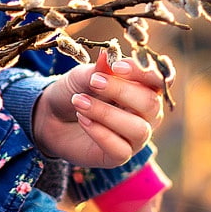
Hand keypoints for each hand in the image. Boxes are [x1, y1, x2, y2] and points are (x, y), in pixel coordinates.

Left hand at [30, 51, 164, 167]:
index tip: (117, 66)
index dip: (144, 72)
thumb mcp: (83, 76)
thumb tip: (108, 55)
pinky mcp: (119, 156)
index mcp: (144, 89)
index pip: (159, 80)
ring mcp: (134, 137)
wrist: (51, 117)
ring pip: (138, 129)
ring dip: (107, 114)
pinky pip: (121, 150)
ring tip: (80, 102)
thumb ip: (98, 69)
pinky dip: (100, 133)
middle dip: (122, 91)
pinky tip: (83, 120)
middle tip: (93, 82)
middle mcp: (145, 114)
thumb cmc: (75, 91)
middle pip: (151, 104)